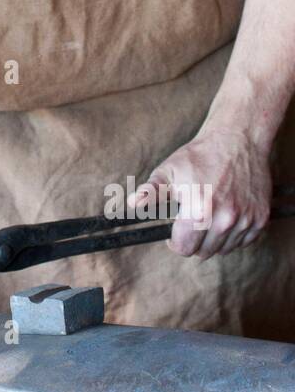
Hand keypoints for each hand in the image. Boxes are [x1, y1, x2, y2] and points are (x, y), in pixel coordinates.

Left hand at [127, 127, 273, 259]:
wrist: (237, 140)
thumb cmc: (199, 156)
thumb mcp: (168, 171)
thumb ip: (150, 192)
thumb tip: (131, 204)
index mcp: (199, 211)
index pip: (184, 249)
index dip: (175, 242)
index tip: (174, 233)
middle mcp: (225, 220)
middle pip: (204, 252)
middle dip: (194, 240)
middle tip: (192, 219)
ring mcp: (245, 220)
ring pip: (223, 249)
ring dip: (213, 239)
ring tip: (209, 214)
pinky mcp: (260, 219)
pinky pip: (243, 241)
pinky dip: (233, 235)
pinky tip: (226, 214)